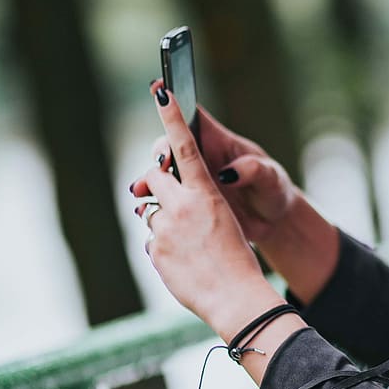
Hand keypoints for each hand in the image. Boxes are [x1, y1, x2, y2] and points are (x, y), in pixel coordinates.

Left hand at [132, 84, 277, 336]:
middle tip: (167, 187)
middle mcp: (182, 206)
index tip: (161, 89)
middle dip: (156, 177)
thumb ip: (198, 201)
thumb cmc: (238, 259)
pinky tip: (185, 261)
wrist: (236, 299)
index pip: (184, 145)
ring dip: (163, 218)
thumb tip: (173, 193)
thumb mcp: (226, 220)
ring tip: (189, 241)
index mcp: (206, 193)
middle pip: (155, 174)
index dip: (172, 115)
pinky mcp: (155, 252)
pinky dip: (164, 246)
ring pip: (150, 210)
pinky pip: (151, 239)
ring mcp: (165, 230)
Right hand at [134, 104, 299, 248]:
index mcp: (220, 143)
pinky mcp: (191, 202)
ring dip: (149, 179)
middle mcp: (202, 158)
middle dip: (161, 150)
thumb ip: (253, 169)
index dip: (176, 101)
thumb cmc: (275, 190)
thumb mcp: (270, 177)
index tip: (159, 89)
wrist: (274, 223)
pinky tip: (145, 210)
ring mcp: (194, 181)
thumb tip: (228, 173)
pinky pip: (165, 199)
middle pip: (171, 144)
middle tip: (163, 164)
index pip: (194, 117)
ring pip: (163, 174)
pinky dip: (153, 203)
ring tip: (141, 189)